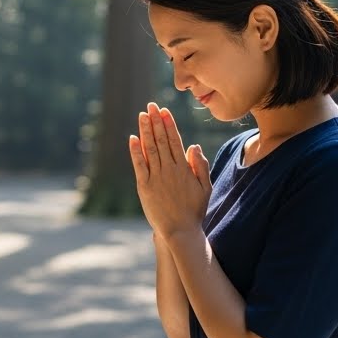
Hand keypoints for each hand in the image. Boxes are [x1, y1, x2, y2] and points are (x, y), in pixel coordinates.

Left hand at [129, 102, 211, 239]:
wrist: (180, 231)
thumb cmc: (194, 210)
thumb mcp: (205, 188)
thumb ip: (200, 166)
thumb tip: (193, 146)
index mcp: (184, 168)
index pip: (175, 140)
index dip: (168, 124)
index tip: (164, 111)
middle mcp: (169, 169)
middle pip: (161, 140)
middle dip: (156, 121)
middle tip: (151, 106)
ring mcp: (156, 177)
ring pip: (150, 149)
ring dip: (146, 131)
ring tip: (143, 115)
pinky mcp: (144, 187)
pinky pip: (139, 165)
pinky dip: (135, 151)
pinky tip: (133, 138)